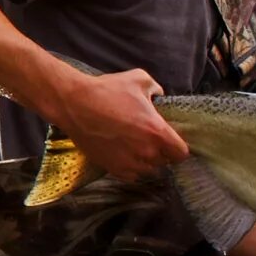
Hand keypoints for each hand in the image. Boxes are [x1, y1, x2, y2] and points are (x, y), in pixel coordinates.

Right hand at [48, 65, 187, 182]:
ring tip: (136, 146)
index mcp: (157, 132)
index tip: (171, 141)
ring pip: (148, 170)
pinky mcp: (113, 168)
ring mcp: (129, 163)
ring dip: (145, 161)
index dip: (178, 147)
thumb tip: (160, 95)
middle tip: (149, 139)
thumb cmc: (107, 90)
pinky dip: (130, 167)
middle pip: (165, 162)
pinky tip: (124, 153)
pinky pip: (131, 175)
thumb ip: (157, 89)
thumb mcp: (140, 79)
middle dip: (161, 152)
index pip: (181, 153)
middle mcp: (146, 152)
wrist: (74, 104)